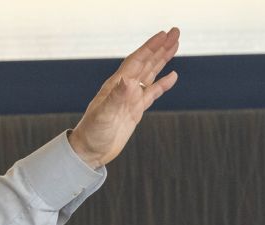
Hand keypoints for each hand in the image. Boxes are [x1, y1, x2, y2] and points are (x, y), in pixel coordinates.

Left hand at [70, 27, 180, 168]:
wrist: (89, 151)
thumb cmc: (92, 133)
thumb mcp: (103, 115)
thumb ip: (116, 98)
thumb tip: (129, 81)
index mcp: (116, 86)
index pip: (136, 61)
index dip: (150, 47)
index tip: (164, 35)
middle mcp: (124, 89)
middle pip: (146, 63)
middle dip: (160, 48)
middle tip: (175, 32)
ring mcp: (130, 99)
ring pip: (150, 74)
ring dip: (162, 60)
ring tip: (175, 45)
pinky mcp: (135, 111)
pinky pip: (152, 93)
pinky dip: (163, 84)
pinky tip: (173, 76)